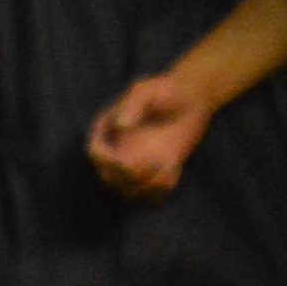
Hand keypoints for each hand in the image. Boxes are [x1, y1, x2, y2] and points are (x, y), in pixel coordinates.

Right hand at [86, 73, 213, 203]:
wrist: (191, 99)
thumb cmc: (167, 90)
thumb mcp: (147, 90)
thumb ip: (133, 103)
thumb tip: (120, 125)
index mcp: (107, 130)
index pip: (95, 152)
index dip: (104, 161)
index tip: (123, 161)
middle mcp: (117, 150)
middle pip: (109, 177)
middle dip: (128, 177)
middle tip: (155, 162)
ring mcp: (134, 164)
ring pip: (129, 191)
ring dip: (146, 187)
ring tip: (169, 167)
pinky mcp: (153, 174)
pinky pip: (150, 195)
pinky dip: (160, 192)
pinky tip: (176, 170)